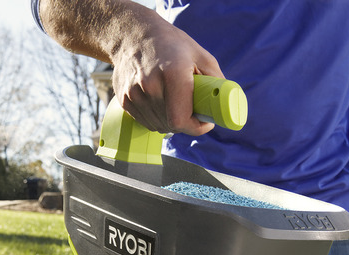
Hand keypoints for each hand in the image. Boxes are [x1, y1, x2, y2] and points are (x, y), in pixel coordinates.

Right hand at [109, 16, 222, 134]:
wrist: (132, 35)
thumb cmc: (171, 44)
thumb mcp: (201, 55)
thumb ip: (216, 81)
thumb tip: (224, 104)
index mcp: (172, 73)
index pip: (180, 120)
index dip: (196, 127)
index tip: (205, 121)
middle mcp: (149, 85)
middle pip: (171, 125)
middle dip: (186, 123)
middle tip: (193, 110)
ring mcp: (133, 94)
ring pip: (158, 126)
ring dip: (170, 121)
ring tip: (174, 101)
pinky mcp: (124, 99)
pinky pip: (145, 121)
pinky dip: (157, 117)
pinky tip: (159, 100)